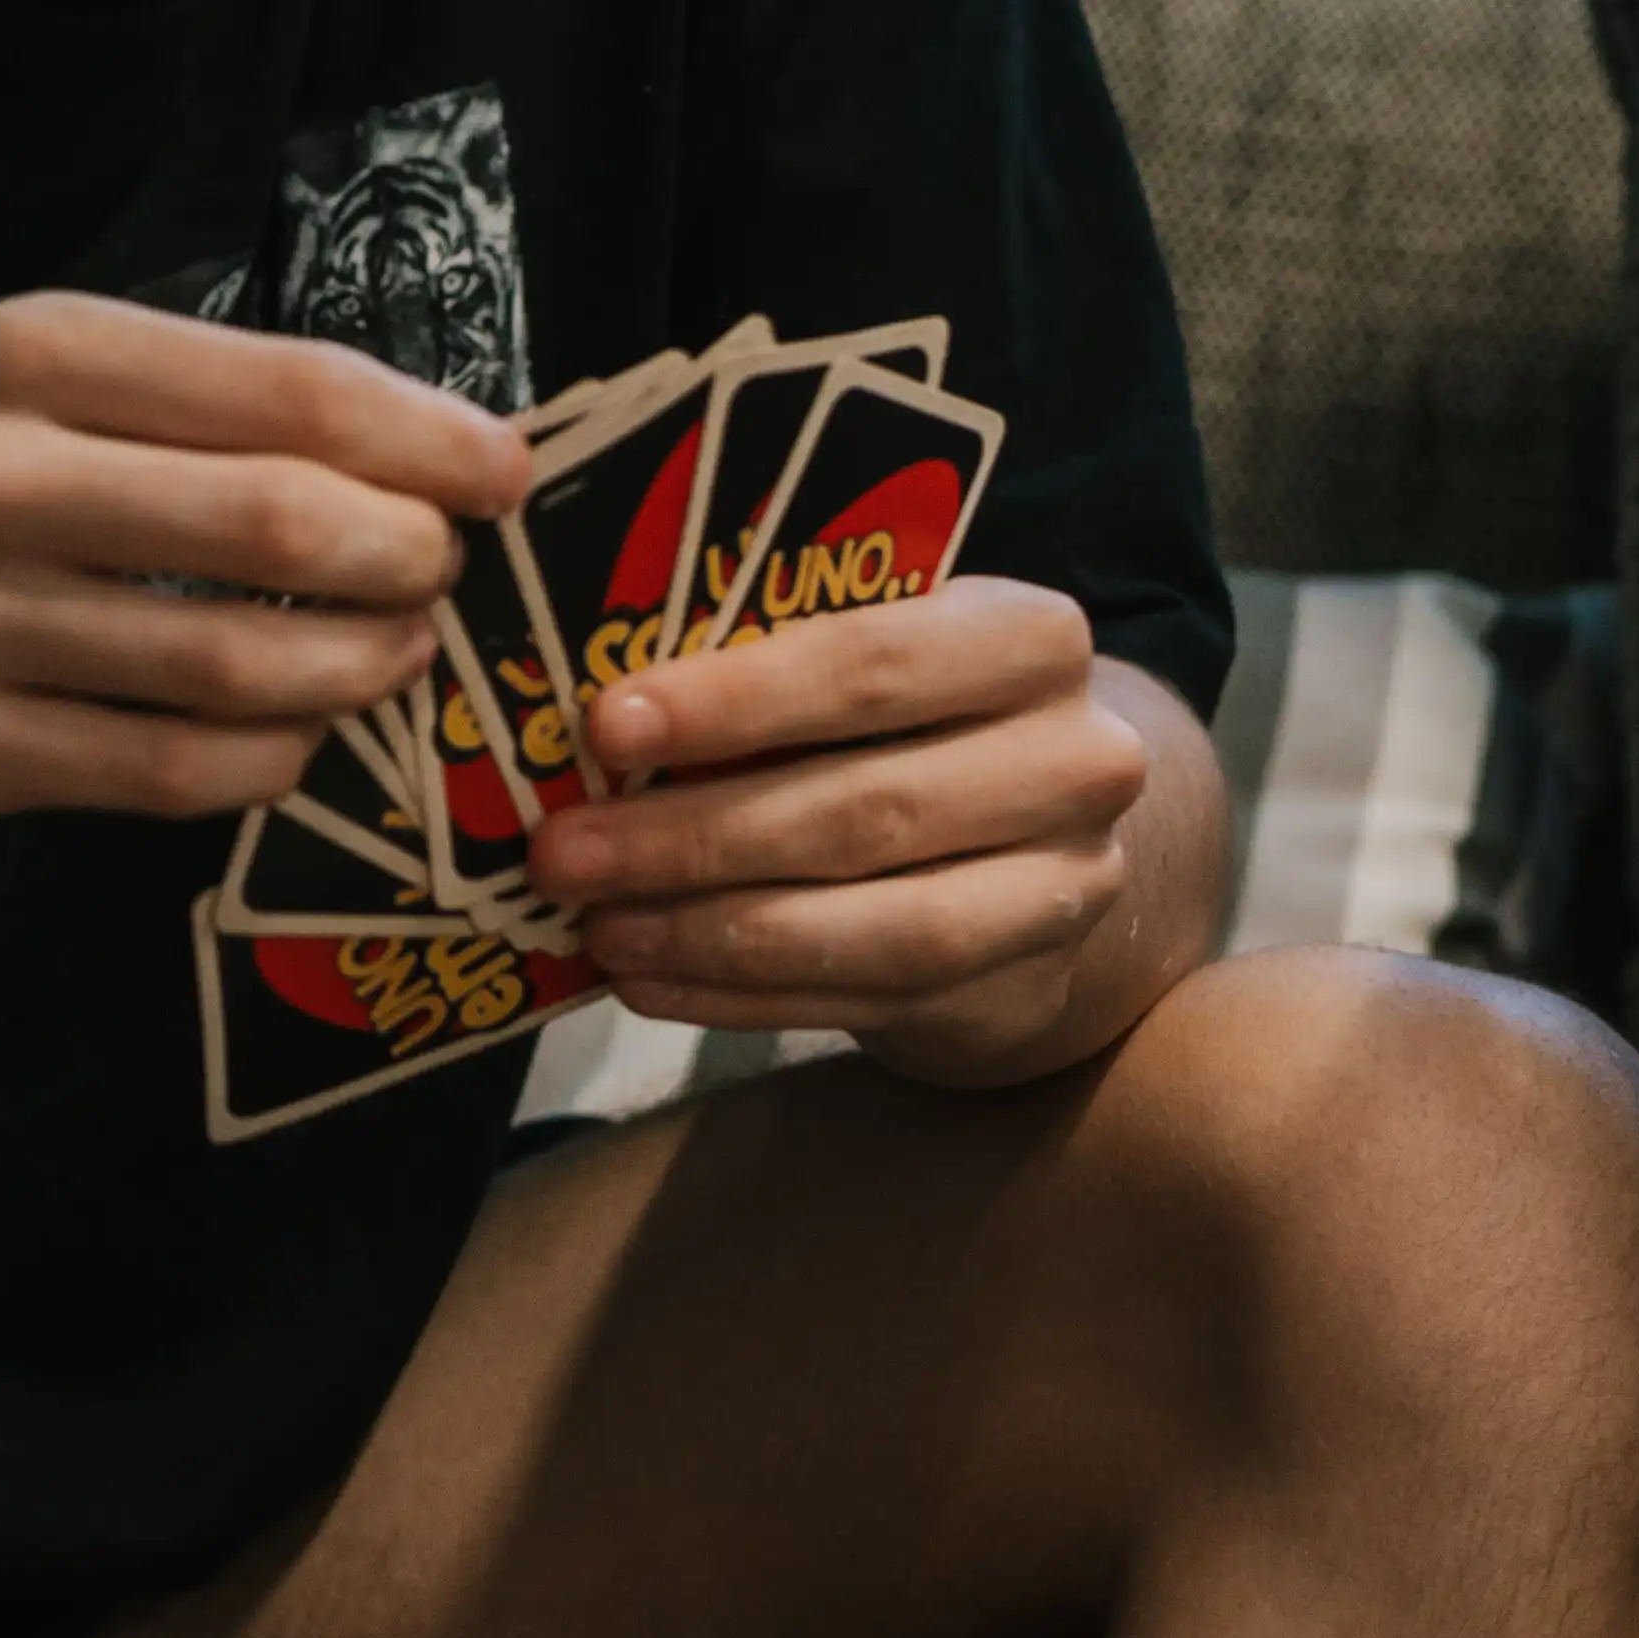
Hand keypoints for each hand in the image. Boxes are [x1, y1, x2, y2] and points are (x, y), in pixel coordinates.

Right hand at [0, 292, 526, 865]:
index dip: (428, 439)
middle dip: (406, 559)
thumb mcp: (27, 387)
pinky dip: (266, 760)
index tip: (502, 472)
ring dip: (355, 668)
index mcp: (26, 352)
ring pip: (236, 664)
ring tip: (389, 654)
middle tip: (437, 574)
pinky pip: (164, 769)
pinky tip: (292, 737)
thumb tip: (433, 447)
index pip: (288, 389)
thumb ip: (203, 405)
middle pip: (281, 525)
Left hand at [543, 577, 1186, 1082]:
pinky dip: (741, 995)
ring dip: (715, 931)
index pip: (875, 662)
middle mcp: (1075, 760)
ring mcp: (1065, 885)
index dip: (738, 699)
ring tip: (599, 926)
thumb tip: (594, 723)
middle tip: (563, 851)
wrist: (1049, 842)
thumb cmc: (917, 725)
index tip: (607, 727)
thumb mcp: (876, 667)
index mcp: (1028, 638)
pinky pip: (867, 999)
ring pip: (880, 924)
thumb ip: (771, 671)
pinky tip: (649, 980)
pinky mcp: (1023, 985)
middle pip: (867, 806)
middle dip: (694, 833)